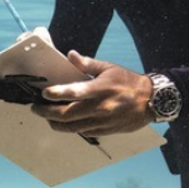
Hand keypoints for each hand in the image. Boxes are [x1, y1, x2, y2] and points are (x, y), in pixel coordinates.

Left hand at [32, 51, 153, 135]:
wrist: (152, 101)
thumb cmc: (128, 82)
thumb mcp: (109, 68)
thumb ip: (87, 64)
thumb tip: (70, 55)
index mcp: (100, 89)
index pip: (74, 93)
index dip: (56, 94)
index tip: (44, 93)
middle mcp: (99, 107)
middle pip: (67, 115)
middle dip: (47, 112)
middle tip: (36, 108)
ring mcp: (102, 121)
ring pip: (72, 127)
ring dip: (55, 123)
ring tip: (46, 117)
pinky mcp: (105, 131)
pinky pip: (82, 132)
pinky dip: (70, 128)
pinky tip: (63, 123)